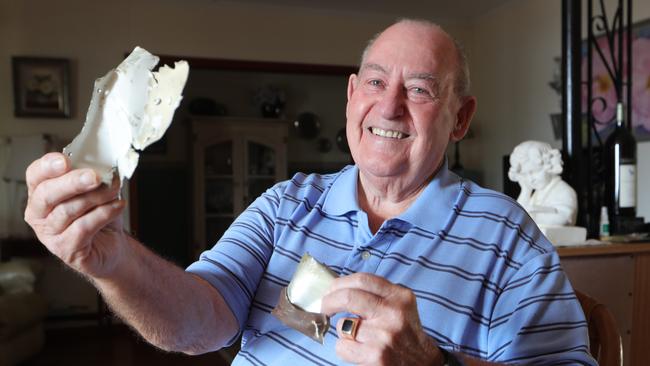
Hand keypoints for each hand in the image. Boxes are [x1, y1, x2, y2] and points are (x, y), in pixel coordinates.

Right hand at [24, 152, 127, 277]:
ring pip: (67, 210)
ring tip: (114, 190)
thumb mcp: (94, 190)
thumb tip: (103, 162)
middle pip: (46, 194)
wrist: (111, 246)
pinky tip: (118, 206)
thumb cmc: (98, 215)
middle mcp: (38, 214)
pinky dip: (104, 213)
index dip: (47, 166)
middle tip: (95, 176)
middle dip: (72, 182)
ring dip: (96, 197)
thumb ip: (92, 175)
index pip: (35, 175)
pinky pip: (83, 227)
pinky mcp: (65, 249)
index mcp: (40, 193)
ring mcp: (49, 234)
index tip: (65, 160)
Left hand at [320, 273, 443, 365]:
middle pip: (348, 297)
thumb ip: (376, 294)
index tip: (330, 290)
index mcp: (399, 296)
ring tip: (359, 339)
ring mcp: (384, 334)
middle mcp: (393, 312)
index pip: (362, 279)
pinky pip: (343, 346)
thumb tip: (338, 288)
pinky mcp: (376, 354)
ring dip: (344, 333)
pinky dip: (345, 350)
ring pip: (343, 326)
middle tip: (324, 308)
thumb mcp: (399, 305)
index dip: (339, 283)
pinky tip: (359, 351)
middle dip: (328, 302)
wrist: (423, 363)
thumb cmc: (404, 333)